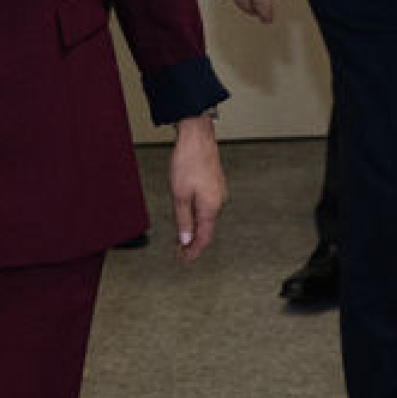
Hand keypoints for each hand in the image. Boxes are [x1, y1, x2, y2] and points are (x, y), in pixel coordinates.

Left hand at [169, 115, 225, 261]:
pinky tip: (187, 215)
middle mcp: (219, 201)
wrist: (197, 137)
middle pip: (206, 229)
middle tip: (178, 251)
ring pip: (206, 217)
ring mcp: (218, 192)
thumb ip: (183, 221)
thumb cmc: (188, 162)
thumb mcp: (180, 195)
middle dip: (192, 242)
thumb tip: (186, 240)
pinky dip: (197, 215)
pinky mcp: (215, 184)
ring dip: (194, 228)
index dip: (193, 252)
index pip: (204, 239)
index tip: (183, 260)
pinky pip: (207, 206)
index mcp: (211, 207)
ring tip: (180, 235)